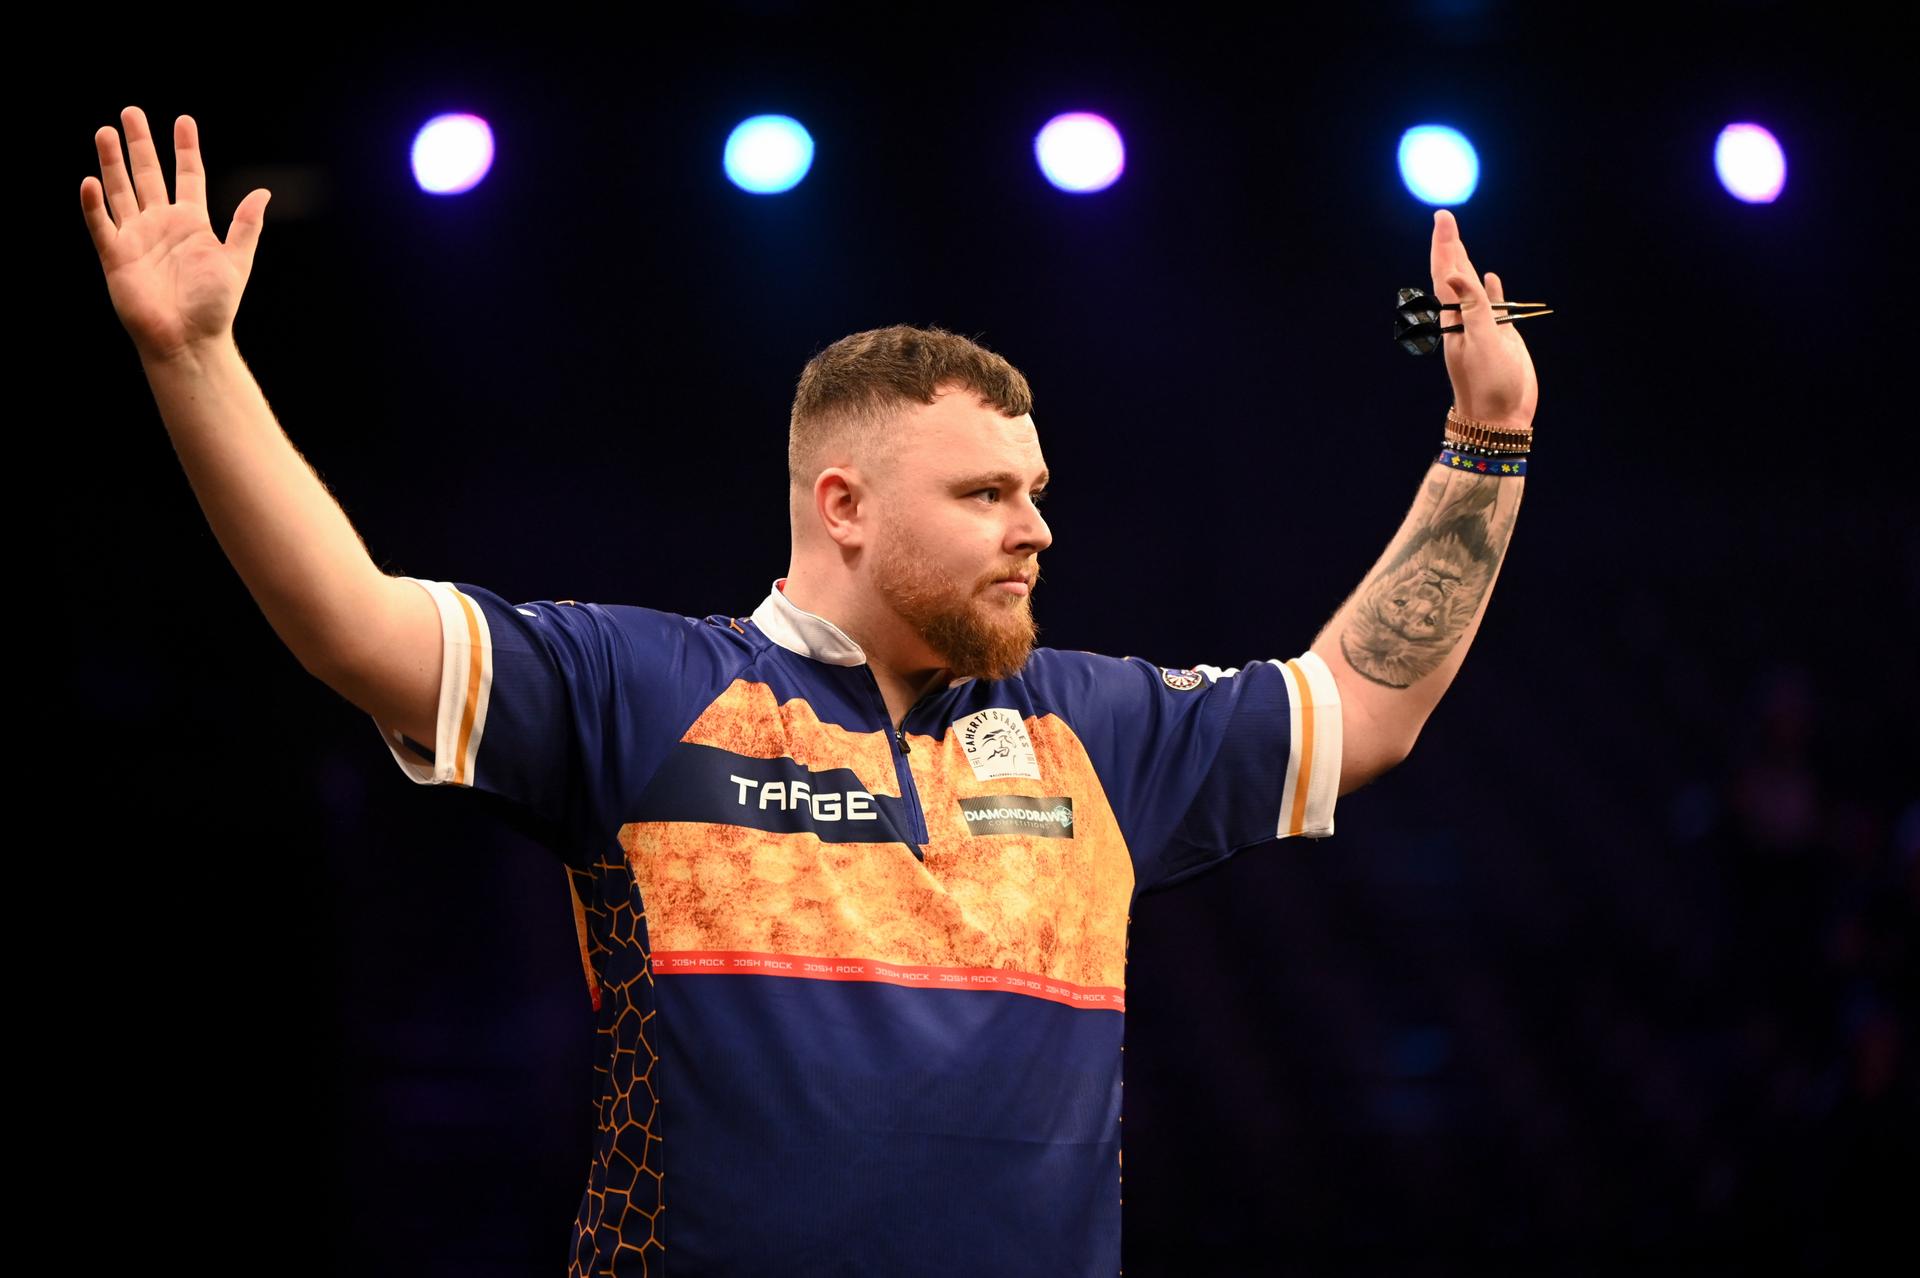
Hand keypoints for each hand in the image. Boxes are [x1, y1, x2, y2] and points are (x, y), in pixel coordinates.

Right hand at [80, 107, 269, 364]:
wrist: (189, 340)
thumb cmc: (215, 306)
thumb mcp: (236, 260)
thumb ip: (245, 225)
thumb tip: (263, 192)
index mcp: (192, 223)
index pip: (188, 176)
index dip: (185, 149)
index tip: (183, 120)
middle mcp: (161, 224)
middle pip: (147, 175)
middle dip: (139, 144)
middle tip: (131, 111)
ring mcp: (136, 237)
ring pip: (120, 191)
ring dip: (112, 162)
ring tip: (105, 132)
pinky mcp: (116, 256)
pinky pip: (101, 224)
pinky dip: (94, 204)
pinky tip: (89, 180)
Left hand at [1429, 209, 1536, 428]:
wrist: (1500, 419)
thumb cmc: (1489, 384)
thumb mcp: (1481, 342)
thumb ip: (1471, 307)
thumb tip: (1454, 274)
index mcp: (1454, 319)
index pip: (1446, 273)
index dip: (1445, 244)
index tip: (1443, 218)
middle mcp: (1464, 320)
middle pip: (1453, 275)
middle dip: (1450, 245)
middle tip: (1445, 218)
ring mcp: (1481, 327)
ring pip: (1471, 287)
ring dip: (1464, 263)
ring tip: (1459, 242)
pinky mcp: (1500, 337)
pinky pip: (1493, 305)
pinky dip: (1490, 288)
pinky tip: (1491, 276)